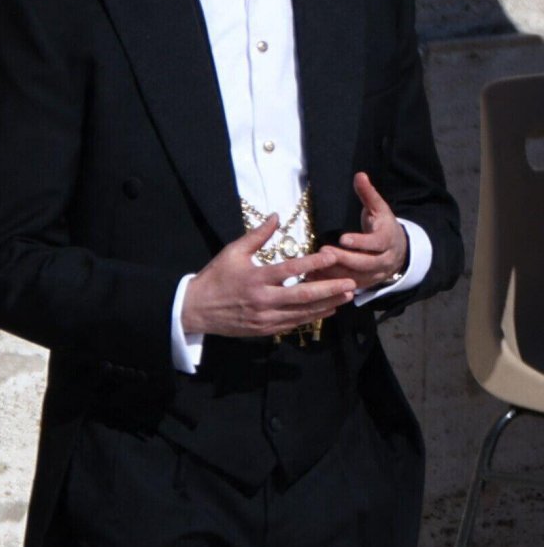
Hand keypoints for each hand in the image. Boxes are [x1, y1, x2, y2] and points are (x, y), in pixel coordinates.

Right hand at [182, 214, 356, 339]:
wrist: (196, 309)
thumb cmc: (215, 277)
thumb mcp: (232, 252)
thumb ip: (256, 236)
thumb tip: (276, 216)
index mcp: (256, 278)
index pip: (290, 270)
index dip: (313, 264)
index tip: (332, 257)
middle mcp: (263, 300)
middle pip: (303, 295)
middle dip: (330, 290)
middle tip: (352, 283)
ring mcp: (265, 318)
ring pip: (302, 312)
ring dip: (327, 304)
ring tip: (347, 296)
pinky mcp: (265, 329)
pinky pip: (293, 323)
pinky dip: (312, 317)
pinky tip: (327, 310)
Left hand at [318, 174, 408, 291]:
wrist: (399, 251)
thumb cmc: (383, 226)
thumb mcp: (379, 208)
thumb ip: (368, 194)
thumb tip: (359, 175)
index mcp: (388, 240)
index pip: (376, 243)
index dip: (360, 242)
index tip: (343, 238)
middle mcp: (384, 260)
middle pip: (365, 263)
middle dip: (344, 259)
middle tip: (323, 251)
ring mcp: (375, 275)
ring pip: (355, 277)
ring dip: (335, 273)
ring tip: (315, 265)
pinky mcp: (365, 284)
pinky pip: (348, 287)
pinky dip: (332, 283)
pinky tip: (315, 278)